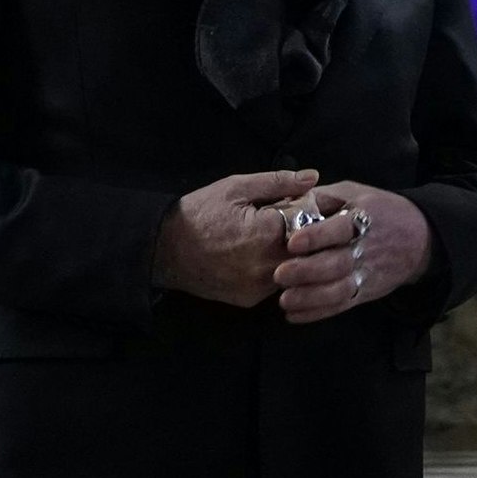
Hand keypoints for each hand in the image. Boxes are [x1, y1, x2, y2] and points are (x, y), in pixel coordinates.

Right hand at [152, 169, 317, 307]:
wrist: (164, 248)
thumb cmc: (200, 212)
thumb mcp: (236, 187)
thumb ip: (278, 182)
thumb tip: (312, 177)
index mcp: (267, 233)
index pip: (311, 222)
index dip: (310, 211)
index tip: (301, 205)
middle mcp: (267, 266)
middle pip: (307, 251)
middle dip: (305, 236)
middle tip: (292, 221)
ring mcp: (258, 287)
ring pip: (294, 270)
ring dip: (292, 255)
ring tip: (274, 239)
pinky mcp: (250, 300)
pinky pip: (276, 284)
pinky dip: (276, 270)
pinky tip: (260, 256)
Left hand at [274, 180, 435, 321]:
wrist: (419, 239)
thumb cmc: (379, 211)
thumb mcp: (354, 193)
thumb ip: (323, 197)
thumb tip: (289, 202)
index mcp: (363, 218)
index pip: (340, 229)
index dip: (317, 237)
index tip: (292, 242)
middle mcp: (365, 249)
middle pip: (337, 264)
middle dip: (307, 271)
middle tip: (279, 274)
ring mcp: (366, 274)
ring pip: (339, 290)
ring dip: (310, 297)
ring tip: (284, 300)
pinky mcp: (365, 293)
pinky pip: (341, 306)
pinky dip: (317, 313)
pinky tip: (293, 315)